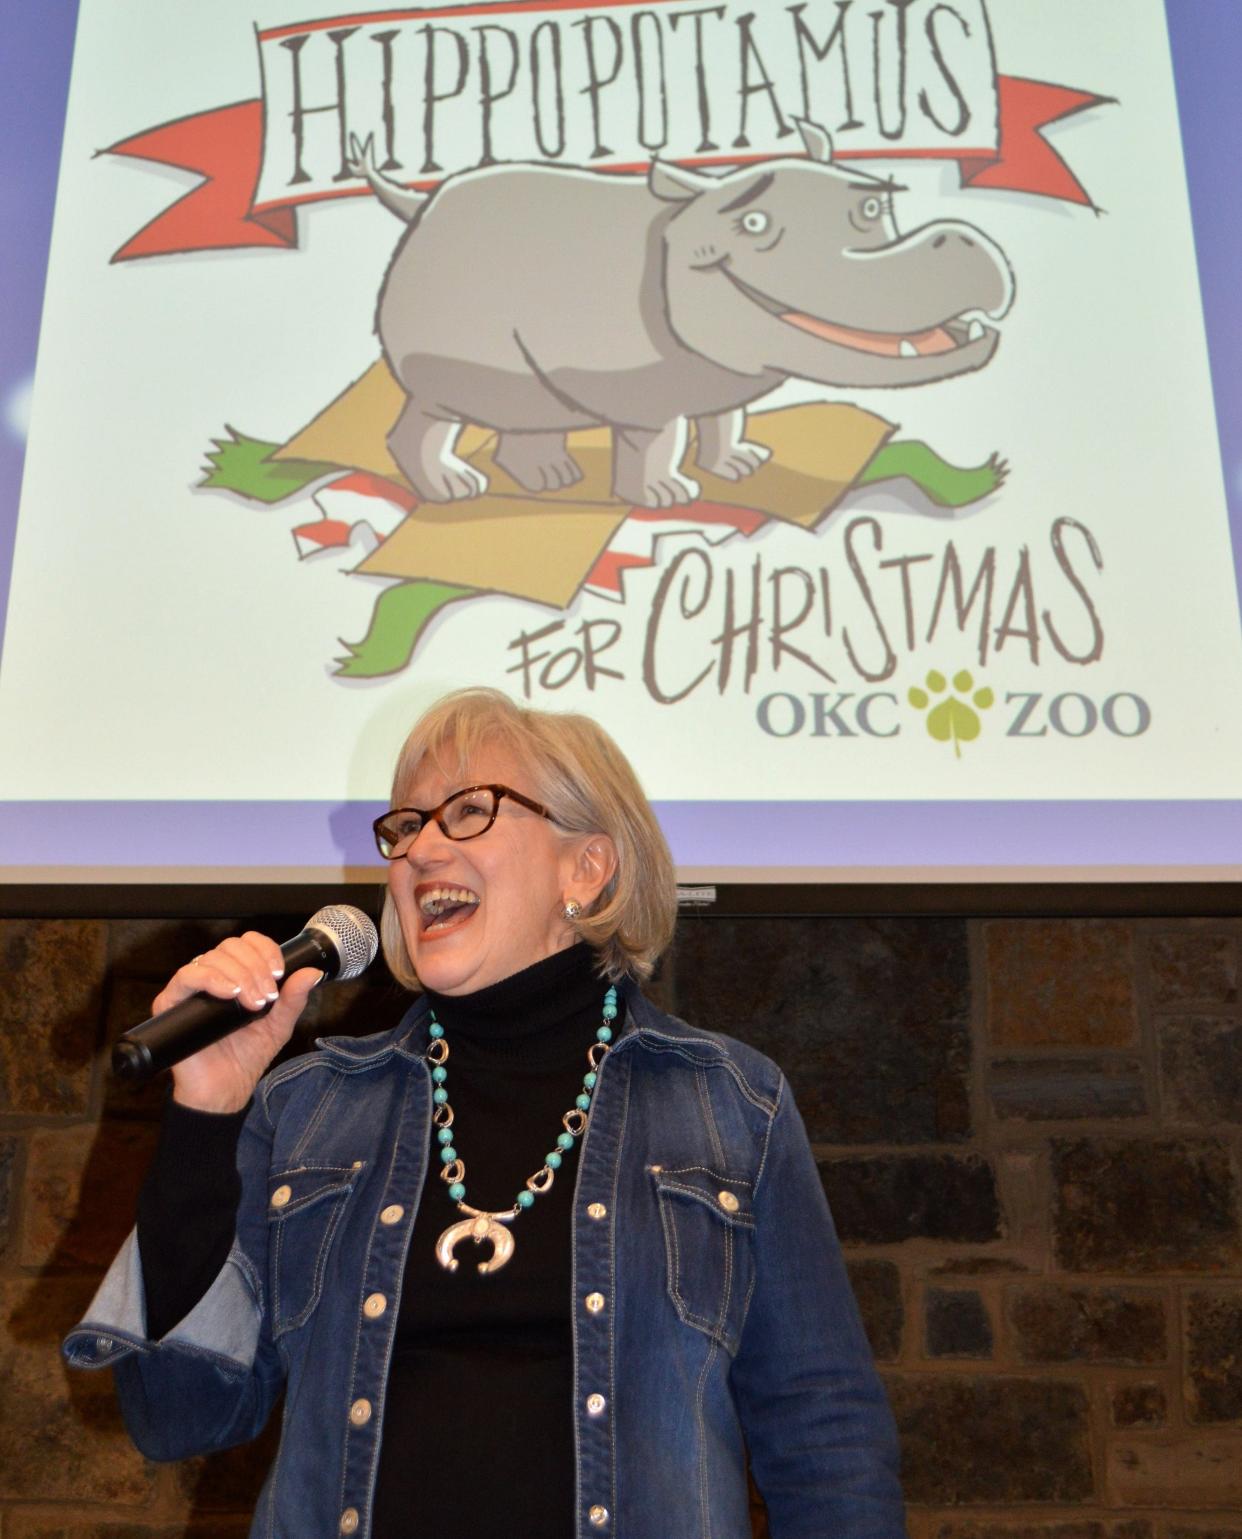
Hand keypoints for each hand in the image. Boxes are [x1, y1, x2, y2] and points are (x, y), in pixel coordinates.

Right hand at [154, 932, 322, 1113]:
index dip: (265, 950)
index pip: (247, 943)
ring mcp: (190, 990)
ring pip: (211, 957)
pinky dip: (211, 979)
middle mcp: (212, 978)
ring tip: (253, 1003)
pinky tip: (230, 994)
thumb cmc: (247, 1058)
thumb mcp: (278, 1025)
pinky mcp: (170, 1003)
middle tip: (267, 997)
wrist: (225, 1090)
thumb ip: (294, 999)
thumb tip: (312, 972)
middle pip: (231, 946)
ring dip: (240, 975)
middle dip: (255, 967)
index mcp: (236, 976)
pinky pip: (186, 976)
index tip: (279, 973)